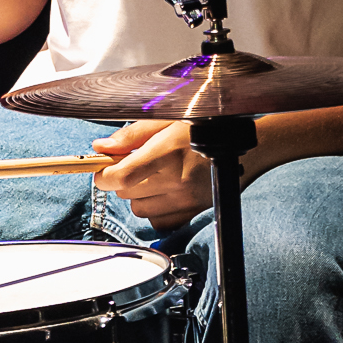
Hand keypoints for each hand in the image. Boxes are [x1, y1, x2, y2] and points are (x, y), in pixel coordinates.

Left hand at [91, 117, 213, 228]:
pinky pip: (158, 221)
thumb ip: (131, 135)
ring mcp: (186, 201)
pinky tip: (165, 192)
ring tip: (154, 177)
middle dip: (122, 180)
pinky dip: (155, 209)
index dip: (104, 175)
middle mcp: (177, 180)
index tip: (103, 169)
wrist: (242, 148)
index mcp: (168, 152)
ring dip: (138, 195)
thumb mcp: (165, 120)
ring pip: (139, 209)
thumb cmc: (200, 129)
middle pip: (125, 193)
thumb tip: (100, 148)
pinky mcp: (193, 215)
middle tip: (136, 165)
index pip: (121, 177)